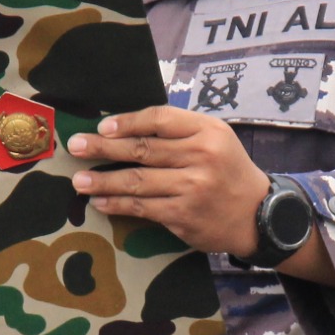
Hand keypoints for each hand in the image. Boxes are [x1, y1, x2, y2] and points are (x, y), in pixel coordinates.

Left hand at [68, 105, 270, 256]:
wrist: (259, 215)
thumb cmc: (228, 171)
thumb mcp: (216, 139)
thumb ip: (180, 131)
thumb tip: (126, 128)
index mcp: (207, 131)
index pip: (160, 119)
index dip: (127, 122)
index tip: (102, 127)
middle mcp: (201, 156)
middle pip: (143, 149)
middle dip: (103, 147)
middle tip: (76, 146)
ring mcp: (193, 187)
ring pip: (137, 180)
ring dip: (103, 180)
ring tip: (79, 180)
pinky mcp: (184, 214)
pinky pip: (143, 207)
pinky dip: (118, 204)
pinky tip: (101, 202)